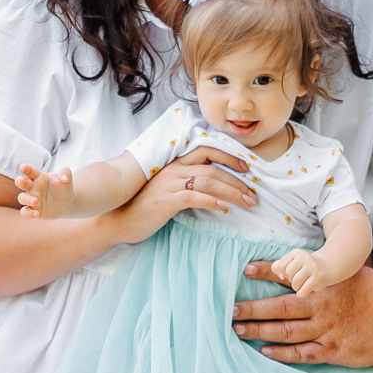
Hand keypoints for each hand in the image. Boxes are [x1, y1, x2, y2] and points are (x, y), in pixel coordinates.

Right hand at [16, 164, 74, 217]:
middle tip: (21, 181)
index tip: (23, 167)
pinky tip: (36, 214)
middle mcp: (32, 187)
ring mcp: (31, 198)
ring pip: (22, 198)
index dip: (26, 168)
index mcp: (38, 176)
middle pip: (21, 182)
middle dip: (20, 181)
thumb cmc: (63, 187)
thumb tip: (64, 177)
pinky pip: (25, 212)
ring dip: (26, 199)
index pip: (30, 171)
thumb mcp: (66, 179)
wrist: (65, 203)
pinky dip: (28, 213)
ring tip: (35, 201)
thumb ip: (66, 174)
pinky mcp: (33, 210)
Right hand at [106, 148, 254, 244]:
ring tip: (247, 202)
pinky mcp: (165, 200)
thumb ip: (187, 185)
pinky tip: (224, 208)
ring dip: (231, 192)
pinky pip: (194, 196)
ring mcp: (169, 184)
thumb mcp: (168, 191)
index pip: (206, 150)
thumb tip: (214, 192)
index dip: (229, 157)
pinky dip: (212, 201)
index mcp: (175, 165)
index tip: (247, 168)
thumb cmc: (144, 209)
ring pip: (208, 181)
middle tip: (254, 195)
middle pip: (213, 168)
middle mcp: (173, 170)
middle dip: (237, 181)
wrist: (118, 222)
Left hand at [233, 264, 372, 366]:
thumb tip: (306, 257)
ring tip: (239, 330)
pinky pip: (302, 354)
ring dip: (261, 331)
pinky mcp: (333, 351)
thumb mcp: (353, 271)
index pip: (291, 276)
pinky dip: (283, 354)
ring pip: (287, 332)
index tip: (245, 270)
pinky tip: (265, 352)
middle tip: (231, 310)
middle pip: (280, 308)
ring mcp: (327, 331)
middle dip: (253, 309)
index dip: (266, 272)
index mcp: (327, 284)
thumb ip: (329, 267)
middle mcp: (323, 307)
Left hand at [269, 248, 324, 294]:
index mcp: (297, 253)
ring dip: (296, 287)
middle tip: (297, 280)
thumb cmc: (303, 267)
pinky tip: (303, 292)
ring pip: (295, 282)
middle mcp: (305, 258)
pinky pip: (304, 290)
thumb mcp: (290, 263)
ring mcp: (313, 267)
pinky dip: (301, 293)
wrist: (325, 267)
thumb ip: (277, 266)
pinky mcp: (318, 278)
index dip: (283, 273)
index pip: (281, 265)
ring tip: (301, 285)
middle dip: (290, 280)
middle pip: (288, 273)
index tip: (291, 274)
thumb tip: (280, 275)